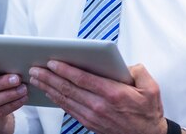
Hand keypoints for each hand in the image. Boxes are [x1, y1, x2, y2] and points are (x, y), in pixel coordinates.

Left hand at [29, 61, 166, 133]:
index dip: (65, 69)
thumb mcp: (151, 88)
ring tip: (35, 78)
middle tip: (34, 68)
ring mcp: (93, 116)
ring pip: (65, 99)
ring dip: (48, 88)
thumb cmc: (148, 112)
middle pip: (68, 89)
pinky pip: (69, 109)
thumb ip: (138, 71)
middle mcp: (100, 106)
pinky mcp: (90, 123)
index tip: (52, 61)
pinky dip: (57, 100)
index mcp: (113, 94)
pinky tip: (49, 92)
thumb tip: (124, 63)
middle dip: (49, 77)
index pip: (83, 79)